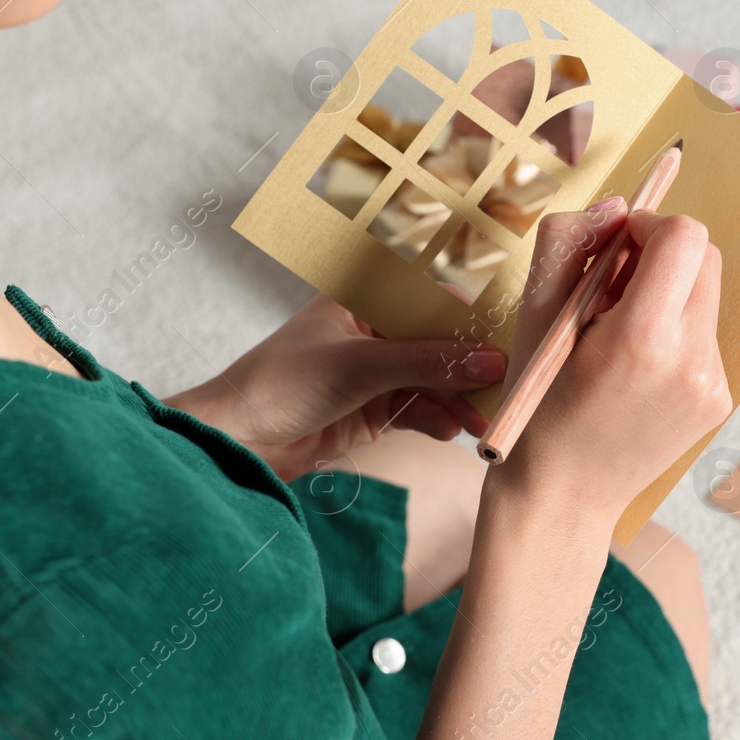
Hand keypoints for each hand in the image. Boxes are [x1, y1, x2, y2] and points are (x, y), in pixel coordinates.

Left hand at [167, 296, 506, 481]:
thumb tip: (488, 361)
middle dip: (469, 368)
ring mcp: (374, 373)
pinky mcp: (372, 411)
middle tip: (503, 389)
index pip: (430, 298)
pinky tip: (451, 432)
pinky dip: (437, 420)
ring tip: (480, 424)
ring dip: (457, 401)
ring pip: (432, 381)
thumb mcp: (359, 368)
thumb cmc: (278, 384)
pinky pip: (418, 410)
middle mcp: (372, 332)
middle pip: (438, 344)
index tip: (505, 341)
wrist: (234, 441)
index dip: (469, 319)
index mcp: (363, 301)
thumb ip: (426, 363)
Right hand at [486, 202, 731, 527]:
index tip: (615, 248)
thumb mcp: (533, 313)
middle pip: (704, 258)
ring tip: (614, 334)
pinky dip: (672, 332)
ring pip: (705, 295)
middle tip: (609, 289)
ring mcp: (712, 385)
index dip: (649, 227)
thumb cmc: (538, 404)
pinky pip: (704, 335)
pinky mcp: (718, 401)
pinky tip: (632, 367)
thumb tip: (619, 206)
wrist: (561, 496)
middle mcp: (692, 362)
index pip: (685, 237)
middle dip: (659, 257)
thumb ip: (568, 241)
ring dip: (665, 294)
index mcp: (643, 338)